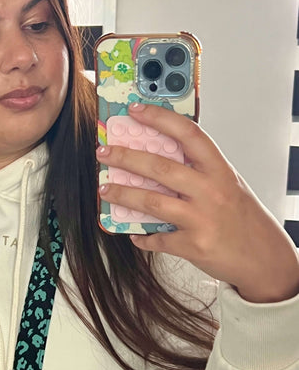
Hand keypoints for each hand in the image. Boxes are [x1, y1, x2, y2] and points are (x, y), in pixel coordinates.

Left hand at [96, 103, 298, 302]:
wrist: (265, 259)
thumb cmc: (244, 219)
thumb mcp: (229, 185)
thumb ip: (200, 172)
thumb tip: (158, 159)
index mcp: (220, 171)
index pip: (188, 134)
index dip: (160, 119)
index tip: (135, 110)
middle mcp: (211, 191)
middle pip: (160, 167)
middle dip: (126, 157)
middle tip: (104, 152)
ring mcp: (202, 219)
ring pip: (151, 202)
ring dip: (122, 193)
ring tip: (105, 189)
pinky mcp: (193, 245)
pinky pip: (157, 239)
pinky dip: (141, 237)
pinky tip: (133, 234)